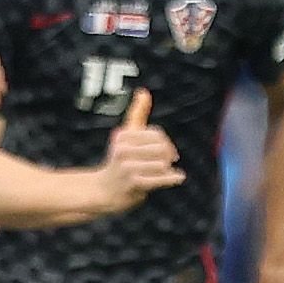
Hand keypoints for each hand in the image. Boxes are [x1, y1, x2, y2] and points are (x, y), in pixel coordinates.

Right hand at [95, 90, 182, 211]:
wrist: (105, 191)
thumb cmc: (119, 160)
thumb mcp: (126, 135)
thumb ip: (137, 113)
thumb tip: (144, 91)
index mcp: (122, 136)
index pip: (156, 134)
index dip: (166, 142)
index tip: (168, 151)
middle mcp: (122, 150)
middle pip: (160, 148)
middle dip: (169, 155)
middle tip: (170, 161)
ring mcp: (127, 167)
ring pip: (161, 164)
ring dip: (168, 169)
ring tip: (167, 172)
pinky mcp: (133, 183)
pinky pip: (159, 179)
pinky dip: (172, 178)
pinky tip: (178, 177)